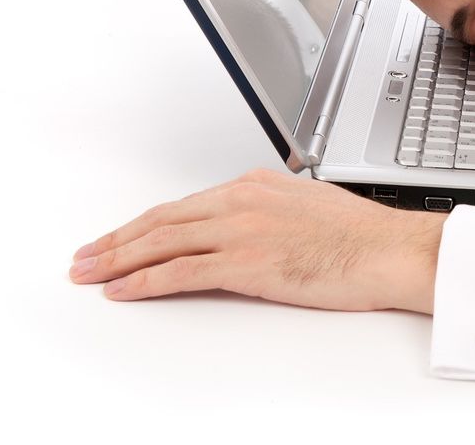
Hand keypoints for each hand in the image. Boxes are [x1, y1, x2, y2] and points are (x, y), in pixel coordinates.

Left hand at [69, 169, 442, 313]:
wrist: (388, 250)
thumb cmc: (361, 236)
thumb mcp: (310, 208)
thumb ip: (273, 212)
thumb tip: (255, 228)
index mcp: (257, 185)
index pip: (185, 206)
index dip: (145, 224)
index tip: (122, 236)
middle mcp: (242, 200)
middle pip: (163, 220)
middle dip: (117, 239)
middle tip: (86, 255)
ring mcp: (241, 229)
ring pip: (162, 242)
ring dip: (118, 259)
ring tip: (89, 273)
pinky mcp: (245, 262)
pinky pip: (180, 272)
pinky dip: (144, 281)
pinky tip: (122, 290)